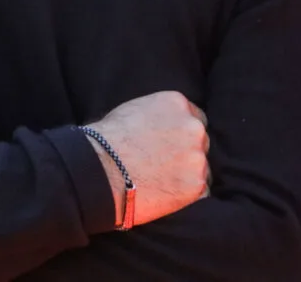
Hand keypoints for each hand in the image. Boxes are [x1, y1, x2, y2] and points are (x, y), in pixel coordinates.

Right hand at [87, 91, 209, 227]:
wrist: (100, 169)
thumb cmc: (108, 140)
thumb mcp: (135, 110)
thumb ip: (160, 116)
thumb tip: (165, 128)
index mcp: (178, 104)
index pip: (195, 119)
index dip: (182, 135)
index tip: (172, 146)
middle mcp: (193, 127)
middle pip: (200, 143)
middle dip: (187, 153)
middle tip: (165, 166)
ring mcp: (197, 157)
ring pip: (201, 168)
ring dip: (186, 176)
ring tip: (161, 183)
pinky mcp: (196, 185)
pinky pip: (200, 192)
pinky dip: (186, 196)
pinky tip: (165, 195)